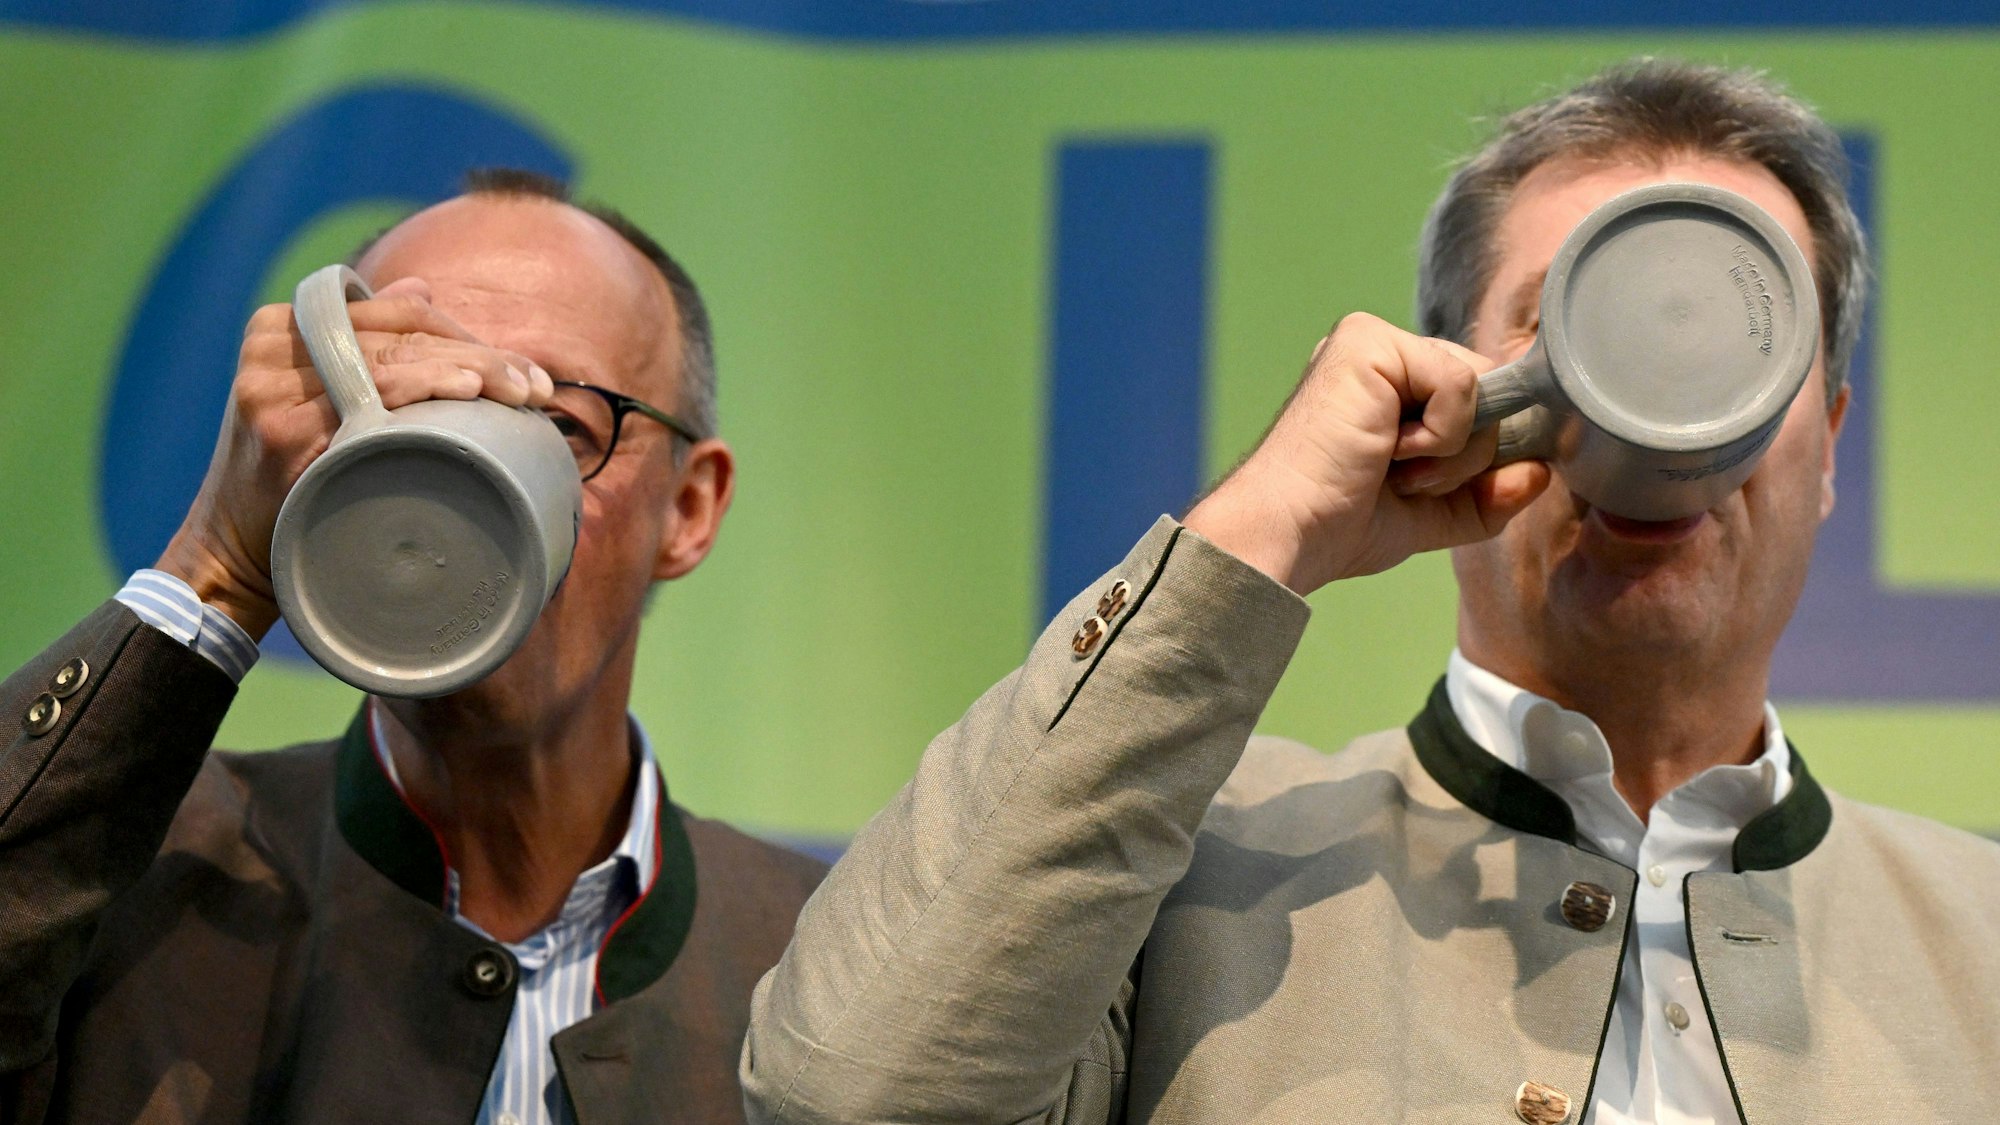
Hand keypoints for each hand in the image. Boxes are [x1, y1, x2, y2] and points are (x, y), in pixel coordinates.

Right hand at [153, 277, 556, 638]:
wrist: (230, 553)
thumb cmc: (295, 478)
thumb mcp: (321, 400)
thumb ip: (364, 342)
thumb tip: (421, 290)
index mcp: (285, 326)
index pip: (400, 314)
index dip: (468, 333)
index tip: (524, 370)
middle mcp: (274, 345)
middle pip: (404, 335)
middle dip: (482, 357)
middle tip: (537, 389)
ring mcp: (273, 384)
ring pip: (394, 359)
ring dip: (467, 370)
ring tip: (518, 392)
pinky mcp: (280, 425)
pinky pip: (368, 395)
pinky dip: (420, 388)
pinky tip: (462, 391)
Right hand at [1183, 312, 1549, 595]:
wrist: (1291, 533)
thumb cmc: (1340, 526)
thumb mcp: (1432, 514)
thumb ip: (1488, 494)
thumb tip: (1540, 472)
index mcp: (1389, 387)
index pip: (1476, 397)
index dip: (1480, 445)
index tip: (1434, 485)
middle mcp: (1381, 355)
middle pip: (1487, 390)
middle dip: (1466, 455)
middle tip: (1404, 481)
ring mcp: (1373, 343)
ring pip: (1479, 387)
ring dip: (1451, 451)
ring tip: (1390, 468)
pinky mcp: (1371, 344)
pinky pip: (1460, 384)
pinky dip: (1440, 434)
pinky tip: (1386, 449)